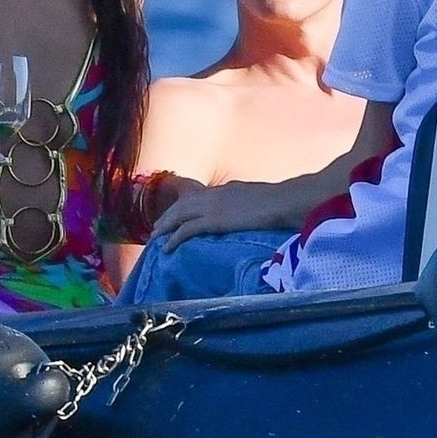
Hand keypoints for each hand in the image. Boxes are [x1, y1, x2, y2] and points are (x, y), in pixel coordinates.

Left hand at [151, 178, 287, 250]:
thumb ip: (248, 203)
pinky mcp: (213, 220)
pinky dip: (174, 238)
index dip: (184, 207)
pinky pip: (186, 230)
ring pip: (179, 214)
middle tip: (157, 228)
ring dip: (165, 226)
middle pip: (183, 204)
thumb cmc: (278, 202)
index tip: (176, 216)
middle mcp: (215, 194)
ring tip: (155, 238)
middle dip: (168, 216)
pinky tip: (167, 248)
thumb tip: (249, 211)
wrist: (281, 202)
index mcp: (226, 189)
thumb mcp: (259, 198)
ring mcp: (212, 206)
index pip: (198, 197)